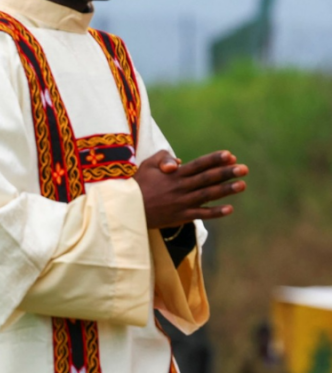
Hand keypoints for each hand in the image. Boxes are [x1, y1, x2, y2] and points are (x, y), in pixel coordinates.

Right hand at [134, 149, 248, 228]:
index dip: (214, 159)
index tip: (230, 155)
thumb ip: (163, 158)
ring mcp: (181, 202)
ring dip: (226, 190)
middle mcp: (180, 187)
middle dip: (226, 173)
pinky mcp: (180, 216)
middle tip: (244, 168)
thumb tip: (179, 161)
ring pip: (207, 195)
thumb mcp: (147, 165)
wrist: (128, 208)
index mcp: (174, 174)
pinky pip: (201, 214)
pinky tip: (229, 209)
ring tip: (242, 184)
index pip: (198, 164)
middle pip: (207, 179)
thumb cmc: (137, 184)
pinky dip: (215, 212)